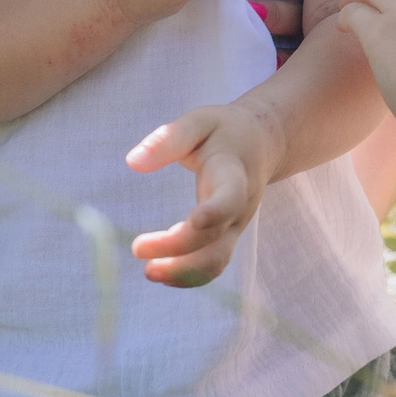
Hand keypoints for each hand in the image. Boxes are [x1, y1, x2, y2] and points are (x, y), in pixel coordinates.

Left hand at [124, 101, 285, 286]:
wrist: (262, 143)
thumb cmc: (223, 130)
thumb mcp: (198, 122)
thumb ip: (168, 140)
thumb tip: (132, 162)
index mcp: (233, 174)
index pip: (230, 198)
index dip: (215, 212)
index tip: (192, 221)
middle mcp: (239, 207)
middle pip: (216, 239)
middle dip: (179, 250)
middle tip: (138, 248)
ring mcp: (235, 226)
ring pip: (216, 261)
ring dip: (183, 273)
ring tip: (149, 272)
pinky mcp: (227, 237)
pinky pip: (211, 264)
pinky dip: (187, 274)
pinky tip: (161, 271)